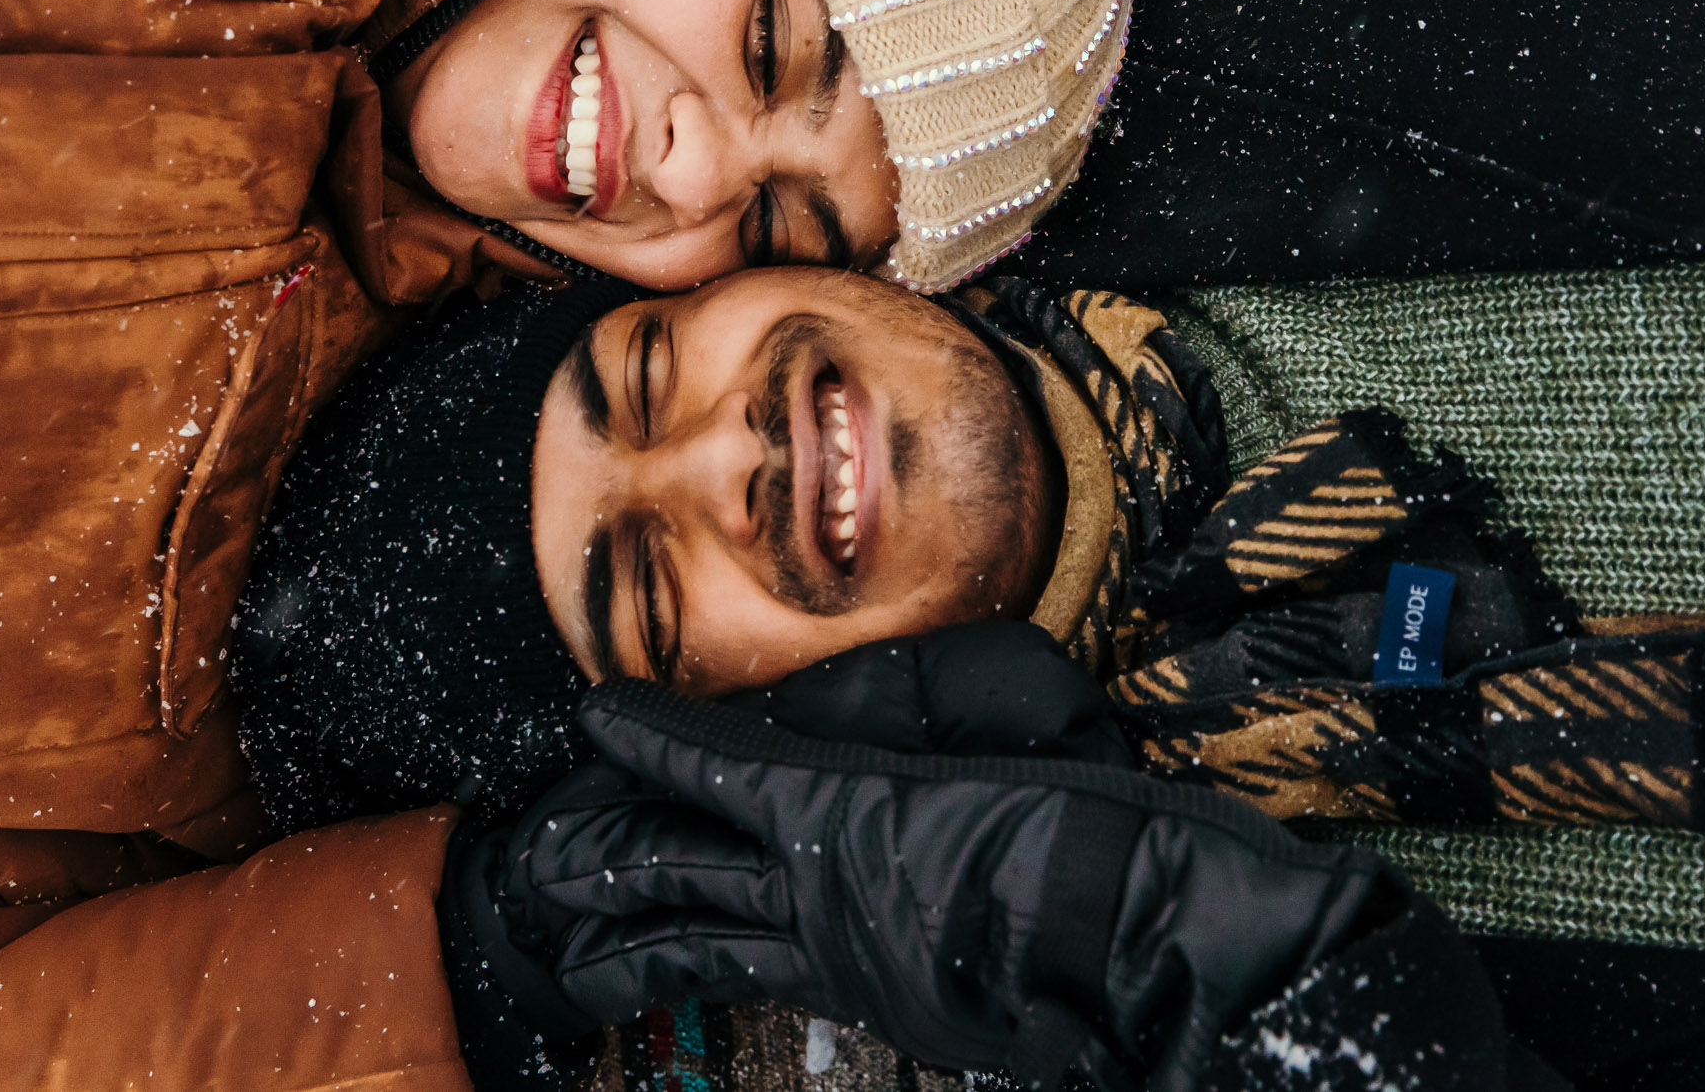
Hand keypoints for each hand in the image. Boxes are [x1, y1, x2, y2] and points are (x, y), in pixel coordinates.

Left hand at [457, 624, 1486, 1090]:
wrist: (1167, 960)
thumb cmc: (1113, 839)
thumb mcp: (1035, 724)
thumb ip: (936, 706)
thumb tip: (857, 704)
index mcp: (857, 813)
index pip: (723, 769)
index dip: (655, 740)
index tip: (597, 716)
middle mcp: (831, 888)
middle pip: (686, 861)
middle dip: (605, 846)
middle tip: (537, 845)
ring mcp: (849, 955)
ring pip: (706, 937)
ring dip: (628, 927)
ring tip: (562, 927)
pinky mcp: (879, 999)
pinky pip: (764, 976)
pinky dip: (701, 965)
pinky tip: (671, 969)